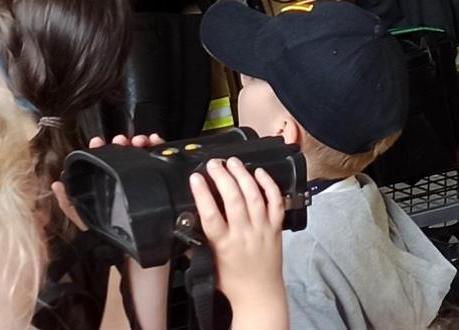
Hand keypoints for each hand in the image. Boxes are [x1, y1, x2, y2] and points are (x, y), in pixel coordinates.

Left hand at [51, 134, 164, 232]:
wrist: (135, 251)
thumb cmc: (109, 236)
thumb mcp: (85, 220)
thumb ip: (69, 205)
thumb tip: (56, 184)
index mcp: (108, 182)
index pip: (103, 161)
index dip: (101, 149)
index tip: (98, 142)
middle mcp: (125, 179)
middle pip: (124, 154)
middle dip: (122, 144)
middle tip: (122, 142)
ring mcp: (143, 180)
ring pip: (142, 154)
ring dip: (140, 143)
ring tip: (140, 142)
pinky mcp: (160, 183)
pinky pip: (161, 160)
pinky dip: (159, 146)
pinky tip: (156, 142)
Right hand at [189, 158, 286, 314]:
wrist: (260, 295)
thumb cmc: (233, 283)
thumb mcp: (208, 265)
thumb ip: (197, 244)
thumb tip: (184, 226)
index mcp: (224, 245)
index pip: (211, 215)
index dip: (202, 193)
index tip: (195, 178)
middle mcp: (244, 235)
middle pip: (234, 199)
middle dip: (222, 176)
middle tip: (213, 164)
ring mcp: (262, 230)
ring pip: (254, 196)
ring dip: (242, 175)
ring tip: (232, 162)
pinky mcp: (275, 228)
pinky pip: (275, 201)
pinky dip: (268, 184)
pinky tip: (259, 172)